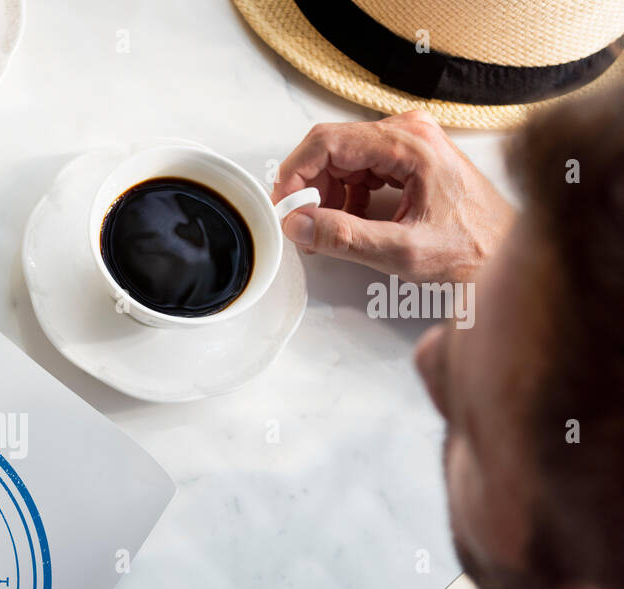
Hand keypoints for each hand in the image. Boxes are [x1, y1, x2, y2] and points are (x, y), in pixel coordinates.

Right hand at [271, 111, 513, 280]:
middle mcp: (408, 133)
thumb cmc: (470, 249)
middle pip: (331, 147)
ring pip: (342, 158)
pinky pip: (359, 168)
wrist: (506, 253)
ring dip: (324, 193)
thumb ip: (343, 237)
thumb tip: (298, 224)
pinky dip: (343, 195)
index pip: (327, 142)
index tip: (284, 207)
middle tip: (300, 225)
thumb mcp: (401, 251)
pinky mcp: (409, 158)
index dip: (295, 174)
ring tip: (324, 230)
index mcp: (409, 144)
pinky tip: (349, 221)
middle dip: (308, 187)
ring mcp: (409, 143)